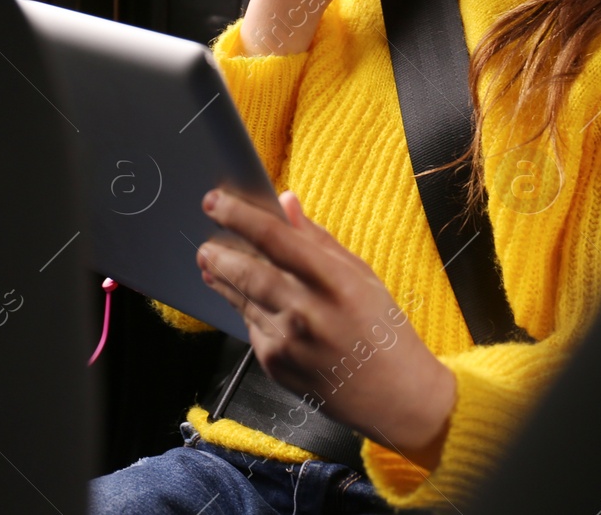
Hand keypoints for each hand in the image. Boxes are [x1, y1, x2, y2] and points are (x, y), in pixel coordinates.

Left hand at [197, 188, 456, 470]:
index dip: (239, 216)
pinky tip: (245, 300)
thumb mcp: (361, 276)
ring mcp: (288, 344)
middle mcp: (308, 313)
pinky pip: (252, 328)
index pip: (276, 239)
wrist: (395, 398)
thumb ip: (317, 239)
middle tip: (205, 244)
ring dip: (222, 280)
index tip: (215, 201)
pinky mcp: (275, 367)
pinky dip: (247, 310)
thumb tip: (285, 203)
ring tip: (211, 263)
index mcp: (335, 283)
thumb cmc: (383, 332)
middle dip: (220, 255)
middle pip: (249, 274)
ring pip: (242, 301)